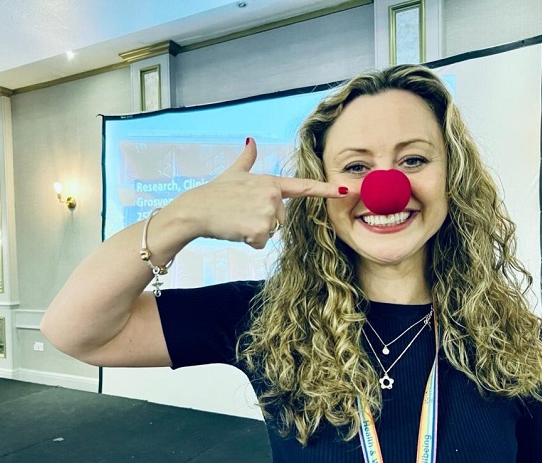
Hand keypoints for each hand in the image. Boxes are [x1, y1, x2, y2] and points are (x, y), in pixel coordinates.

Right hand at [176, 137, 345, 248]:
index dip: (327, 189)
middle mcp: (272, 194)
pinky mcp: (260, 227)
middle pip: (281, 220)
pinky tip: (236, 230)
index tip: (347, 190)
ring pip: (271, 232)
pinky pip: (261, 242)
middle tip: (242, 214)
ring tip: (238, 221)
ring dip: (255, 232)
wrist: (195, 210)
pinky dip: (249, 241)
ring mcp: (267, 210)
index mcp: (270, 182)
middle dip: (263, 222)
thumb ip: (247, 159)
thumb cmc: (213, 194)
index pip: (303, 186)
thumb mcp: (233, 174)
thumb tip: (251, 141)